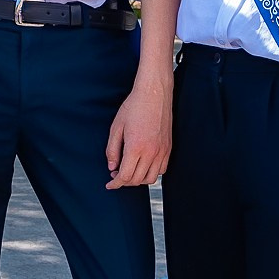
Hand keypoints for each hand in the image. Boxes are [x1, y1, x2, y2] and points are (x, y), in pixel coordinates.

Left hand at [105, 73, 171, 187]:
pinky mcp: (168, 148)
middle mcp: (151, 152)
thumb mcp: (116, 127)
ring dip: (138, 179)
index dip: (115, 184)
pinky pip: (162, 169)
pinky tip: (143, 165)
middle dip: (124, 182)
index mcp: (135, 147)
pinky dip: (152, 173)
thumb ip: (112, 150)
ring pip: (151, 178)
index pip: (125, 176)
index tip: (110, 184)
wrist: (154, 93)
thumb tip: (112, 167)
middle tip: (116, 175)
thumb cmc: (134, 106)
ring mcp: (162, 151)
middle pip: (137, 180)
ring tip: (129, 171)